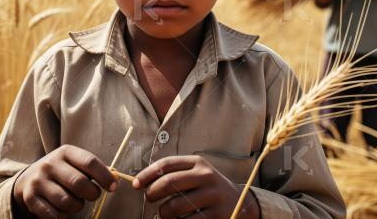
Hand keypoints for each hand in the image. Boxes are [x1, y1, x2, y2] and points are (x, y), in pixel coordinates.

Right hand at [13, 145, 117, 217]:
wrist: (28, 179)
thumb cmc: (61, 171)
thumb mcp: (73, 162)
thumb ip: (92, 169)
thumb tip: (114, 178)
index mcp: (65, 152)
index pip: (89, 162)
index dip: (105, 176)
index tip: (112, 187)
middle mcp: (50, 164)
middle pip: (79, 183)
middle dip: (92, 194)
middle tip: (93, 196)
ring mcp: (38, 181)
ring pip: (67, 201)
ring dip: (77, 207)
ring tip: (77, 203)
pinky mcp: (31, 198)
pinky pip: (54, 214)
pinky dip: (63, 216)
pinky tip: (63, 210)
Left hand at [132, 155, 259, 218]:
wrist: (242, 203)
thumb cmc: (208, 188)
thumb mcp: (196, 174)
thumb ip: (173, 174)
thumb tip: (140, 182)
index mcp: (198, 163)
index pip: (166, 164)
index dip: (147, 174)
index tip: (135, 184)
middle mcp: (206, 176)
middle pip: (168, 183)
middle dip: (152, 193)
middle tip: (149, 200)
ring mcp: (213, 196)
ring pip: (174, 207)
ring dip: (162, 214)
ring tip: (163, 214)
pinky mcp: (217, 215)